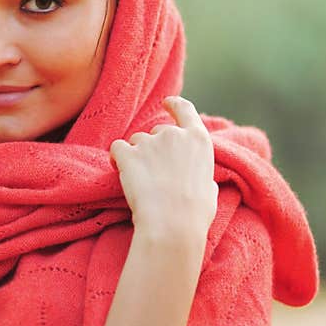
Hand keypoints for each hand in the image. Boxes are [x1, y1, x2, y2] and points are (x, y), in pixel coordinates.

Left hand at [109, 96, 217, 242]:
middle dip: (152, 148)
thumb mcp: (210, 189)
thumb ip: (202, 174)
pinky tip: (119, 171)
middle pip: (156, 132)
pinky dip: (115, 158)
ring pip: (135, 140)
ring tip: (140, 180)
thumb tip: (202, 179)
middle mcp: (173, 134)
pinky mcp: (128, 153)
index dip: (174, 104)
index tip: (166, 102)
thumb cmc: (194, 213)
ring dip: (135, 155)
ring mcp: (149, 142)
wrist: (172, 224)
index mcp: (198, 140)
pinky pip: (116, 148)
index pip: (185, 110)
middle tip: (154, 175)